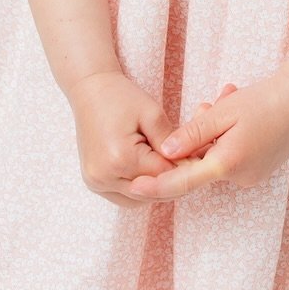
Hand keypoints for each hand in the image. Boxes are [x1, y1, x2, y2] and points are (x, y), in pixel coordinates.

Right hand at [66, 70, 177, 206]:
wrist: (90, 90)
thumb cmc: (122, 97)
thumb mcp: (152, 113)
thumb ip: (170, 142)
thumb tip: (188, 163)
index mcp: (121, 159)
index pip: (163, 176)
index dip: (183, 168)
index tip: (198, 158)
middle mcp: (105, 177)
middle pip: (151, 192)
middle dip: (171, 180)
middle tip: (187, 162)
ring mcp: (96, 183)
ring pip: (138, 199)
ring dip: (156, 187)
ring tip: (168, 164)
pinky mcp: (93, 183)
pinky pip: (124, 197)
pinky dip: (140, 188)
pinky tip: (149, 171)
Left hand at [125, 73, 288, 200]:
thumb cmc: (264, 100)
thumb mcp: (223, 112)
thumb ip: (192, 134)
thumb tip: (165, 153)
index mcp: (227, 164)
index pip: (182, 181)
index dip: (156, 185)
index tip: (134, 186)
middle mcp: (240, 178)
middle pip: (201, 163)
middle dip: (198, 136)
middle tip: (209, 103)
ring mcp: (252, 176)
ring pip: (216, 157)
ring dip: (215, 133)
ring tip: (229, 99)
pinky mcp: (260, 169)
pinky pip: (231, 157)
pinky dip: (228, 138)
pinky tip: (239, 111)